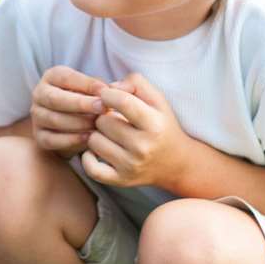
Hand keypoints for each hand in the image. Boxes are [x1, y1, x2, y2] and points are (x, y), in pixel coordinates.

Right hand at [30, 66, 105, 157]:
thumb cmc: (88, 104)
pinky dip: (71, 140)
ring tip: (98, 125)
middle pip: (55, 98)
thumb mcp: (94, 91)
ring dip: (78, 123)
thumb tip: (117, 89)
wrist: (72, 129)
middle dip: (81, 104)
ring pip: (53, 119)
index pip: (66, 78)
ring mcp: (37, 116)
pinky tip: (88, 139)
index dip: (87, 84)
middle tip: (102, 108)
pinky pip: (52, 139)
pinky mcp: (39, 136)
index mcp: (52, 77)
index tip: (107, 92)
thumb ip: (105, 88)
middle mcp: (40, 94)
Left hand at [81, 72, 189, 187]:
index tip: (107, 95)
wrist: (176, 164)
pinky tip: (97, 151)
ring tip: (110, 134)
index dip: (108, 94)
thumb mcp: (157, 99)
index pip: (122, 101)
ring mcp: (130, 166)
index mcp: (154, 125)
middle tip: (113, 119)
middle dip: (104, 116)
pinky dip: (88, 158)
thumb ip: (136, 83)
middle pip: (103, 121)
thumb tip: (110, 87)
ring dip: (98, 135)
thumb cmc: (162, 125)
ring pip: (93, 141)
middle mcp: (143, 148)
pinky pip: (91, 168)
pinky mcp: (121, 180)